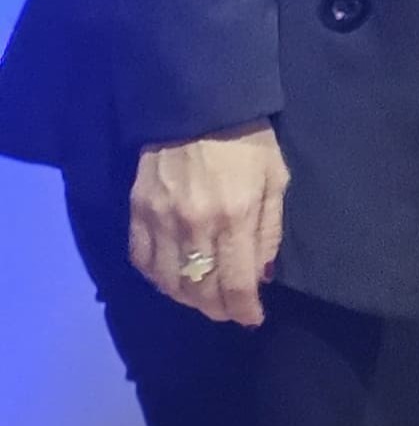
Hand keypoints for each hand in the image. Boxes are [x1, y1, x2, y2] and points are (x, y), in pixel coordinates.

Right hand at [127, 122, 289, 326]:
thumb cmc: (248, 142)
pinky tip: (174, 280)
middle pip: (200, 291)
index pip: (236, 284)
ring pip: (169, 283)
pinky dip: (158, 279)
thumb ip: (269, 231)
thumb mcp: (275, 181)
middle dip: (218, 309)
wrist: (197, 106)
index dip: (244, 310)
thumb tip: (261, 276)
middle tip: (231, 312)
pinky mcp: (136, 212)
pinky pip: (142, 261)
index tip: (252, 319)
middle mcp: (193, 227)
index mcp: (234, 218)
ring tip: (206, 300)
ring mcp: (160, 221)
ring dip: (188, 300)